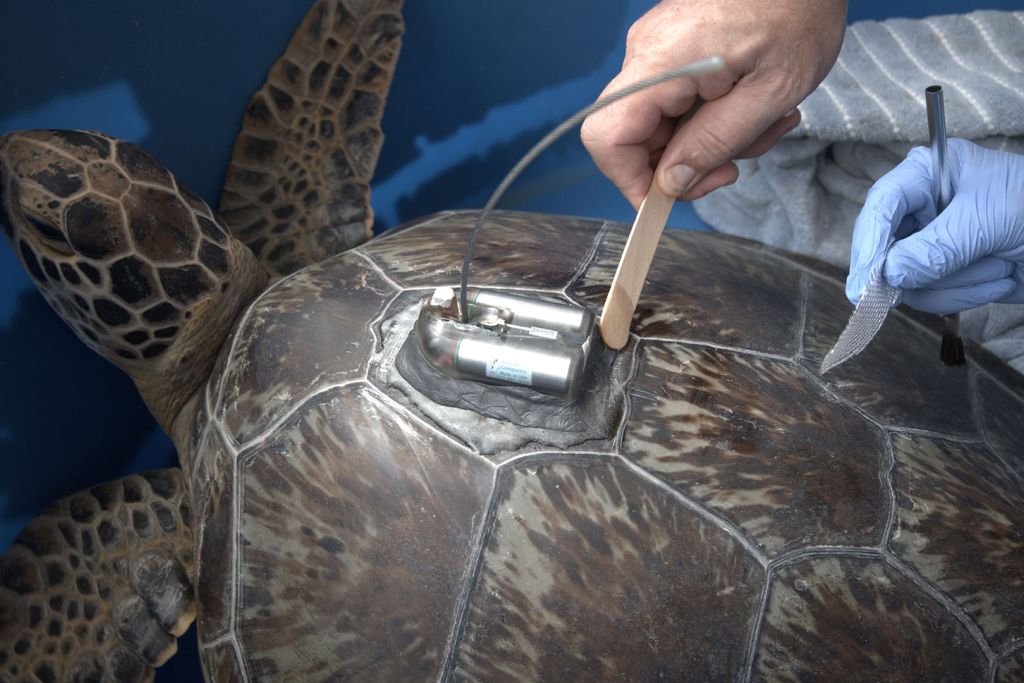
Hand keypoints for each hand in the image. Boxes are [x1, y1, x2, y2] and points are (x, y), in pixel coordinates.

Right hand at [581, 0, 846, 207]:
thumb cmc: (799, 10)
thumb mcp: (769, 92)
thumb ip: (715, 142)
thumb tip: (672, 183)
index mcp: (662, 62)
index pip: (607, 138)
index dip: (629, 180)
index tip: (670, 198)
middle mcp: (647, 52)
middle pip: (635, 136)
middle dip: (686, 162)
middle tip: (736, 165)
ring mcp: (659, 48)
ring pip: (663, 122)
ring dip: (711, 140)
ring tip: (767, 124)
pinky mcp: (675, 45)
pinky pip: (679, 99)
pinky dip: (714, 115)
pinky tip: (755, 104)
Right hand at [847, 140, 1023, 315]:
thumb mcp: (987, 221)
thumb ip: (934, 249)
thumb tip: (888, 277)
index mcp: (929, 175)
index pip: (882, 206)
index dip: (869, 244)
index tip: (863, 283)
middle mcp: (925, 208)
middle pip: (885, 248)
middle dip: (909, 272)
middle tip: (889, 301)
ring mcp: (935, 243)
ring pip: (907, 280)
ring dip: (954, 285)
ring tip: (998, 269)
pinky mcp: (949, 273)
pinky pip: (932, 296)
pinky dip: (966, 296)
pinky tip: (1001, 278)